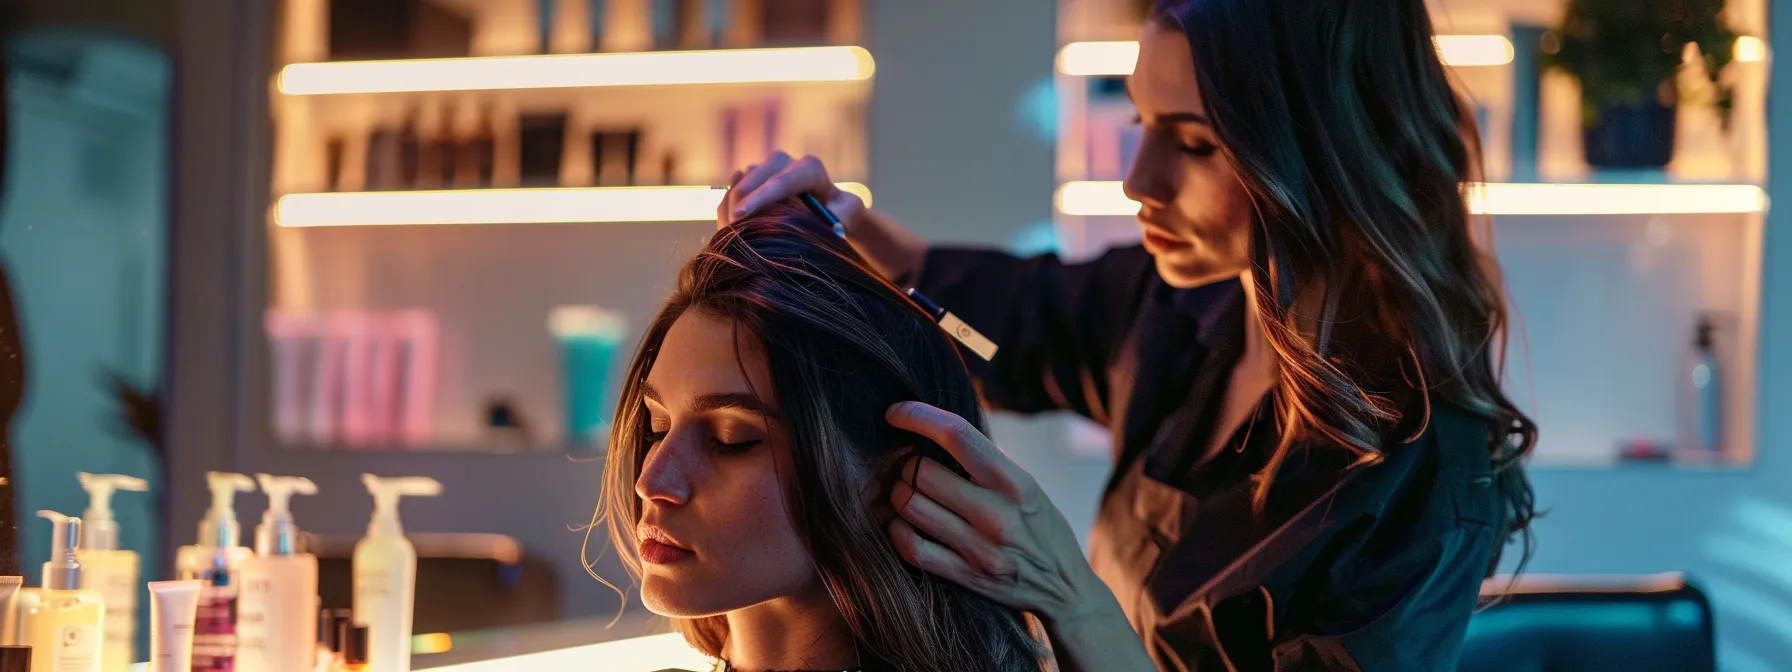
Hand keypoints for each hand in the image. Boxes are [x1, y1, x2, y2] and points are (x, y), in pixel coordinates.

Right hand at [718, 151, 864, 231]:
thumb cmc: (838, 213)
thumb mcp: (848, 214)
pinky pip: (734, 187)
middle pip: (755, 176)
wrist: (826, 209)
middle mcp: (784, 161)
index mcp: (808, 168)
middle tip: (730, 229)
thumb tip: (831, 225)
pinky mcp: (752, 176)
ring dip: (732, 204)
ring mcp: (765, 167)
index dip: (760, 198)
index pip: (781, 181)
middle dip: (740, 201)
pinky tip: (728, 225)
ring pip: (742, 180)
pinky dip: (728, 204)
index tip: (742, 215)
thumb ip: (844, 216)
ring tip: (730, 231)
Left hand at [883, 401, 1110, 624]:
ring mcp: (981, 549)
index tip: (896, 413)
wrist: (1065, 589)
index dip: (917, 416)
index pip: (957, 435)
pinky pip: (911, 546)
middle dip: (907, 464)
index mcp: (1017, 483)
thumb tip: (935, 429)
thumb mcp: (1027, 486)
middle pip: (922, 471)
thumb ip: (987, 462)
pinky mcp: (966, 577)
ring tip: (908, 493)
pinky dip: (898, 530)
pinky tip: (905, 523)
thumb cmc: (1041, 527)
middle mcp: (998, 514)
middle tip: (910, 466)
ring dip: (900, 494)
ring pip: (910, 505)